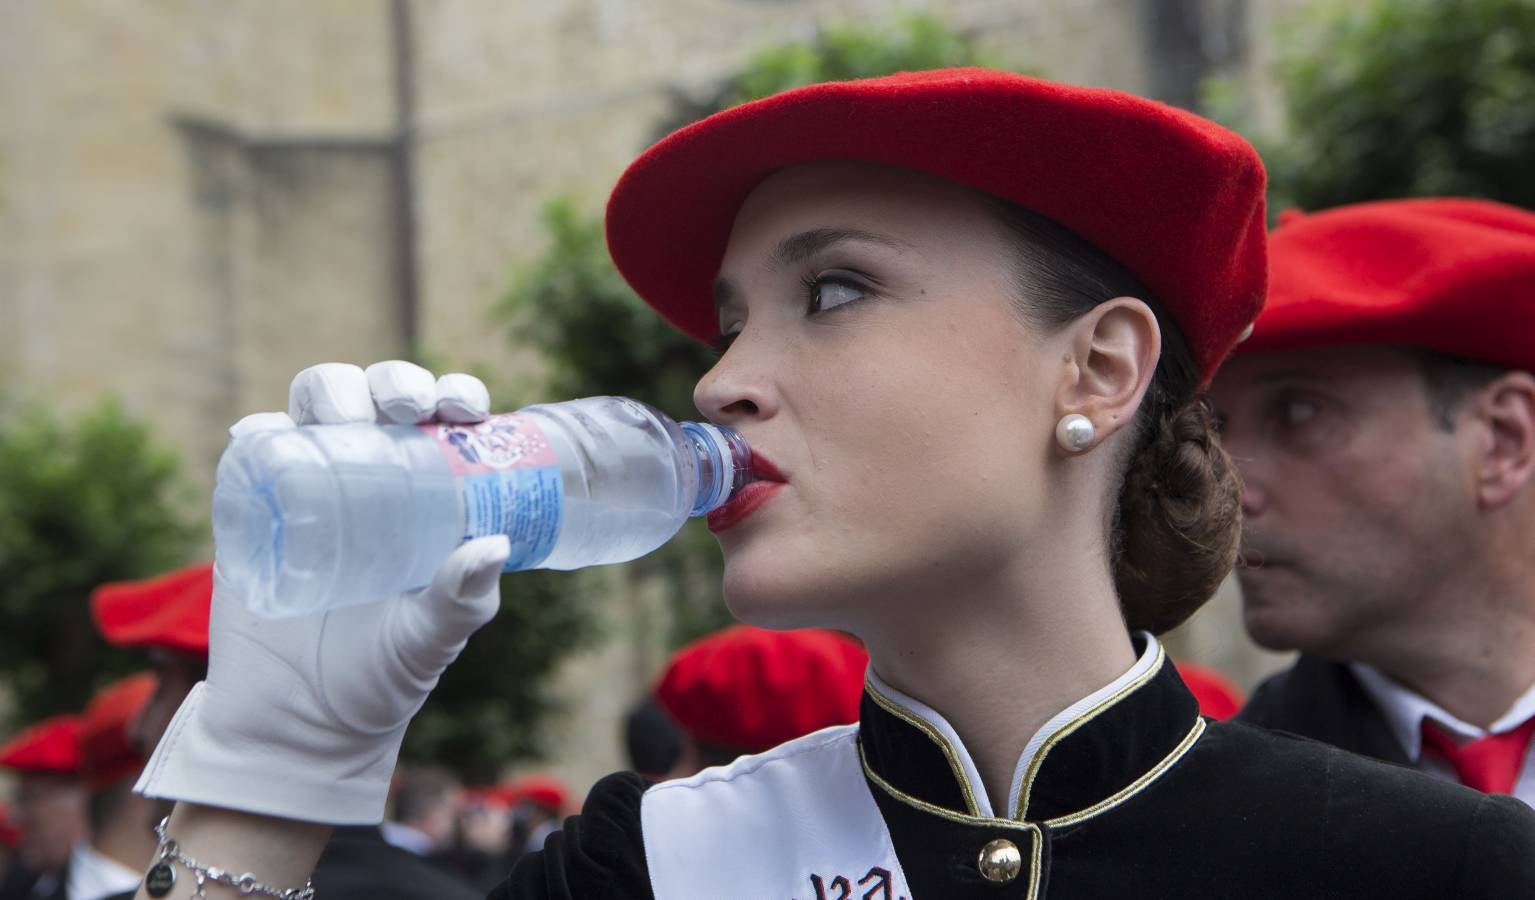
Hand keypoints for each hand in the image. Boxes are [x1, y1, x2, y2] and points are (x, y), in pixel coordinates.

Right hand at [136, 362, 508, 824]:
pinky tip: (264, 434)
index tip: (465, 409)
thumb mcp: (432, 637)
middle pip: (382, 397)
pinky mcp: (251, 505)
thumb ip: (463, 599)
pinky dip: (256, 432)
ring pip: (316, 404)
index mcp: (429, 490)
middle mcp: (371, 473)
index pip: (446, 422)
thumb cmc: (383, 672)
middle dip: (398, 383)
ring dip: (331, 390)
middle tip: (407, 409)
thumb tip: (493, 545)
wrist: (299, 723)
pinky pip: (250, 450)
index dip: (456, 395)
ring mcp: (308, 483)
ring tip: (343, 416)